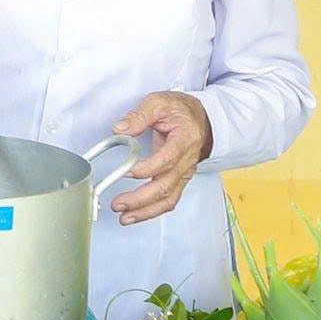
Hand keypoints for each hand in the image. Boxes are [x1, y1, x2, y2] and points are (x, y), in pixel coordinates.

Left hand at [106, 92, 212, 224]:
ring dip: (145, 211)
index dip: (149, 168)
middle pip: (165, 186)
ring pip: (168, 199)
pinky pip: (168, 200)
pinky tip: (135, 215)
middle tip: (119, 203)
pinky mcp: (178, 180)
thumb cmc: (181, 111)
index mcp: (185, 140)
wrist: (201, 118)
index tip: (129, 172)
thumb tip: (120, 129)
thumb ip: (139, 115)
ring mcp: (184, 173)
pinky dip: (151, 210)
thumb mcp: (159, 102)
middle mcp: (187, 161)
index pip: (168, 159)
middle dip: (141, 199)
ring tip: (124, 217)